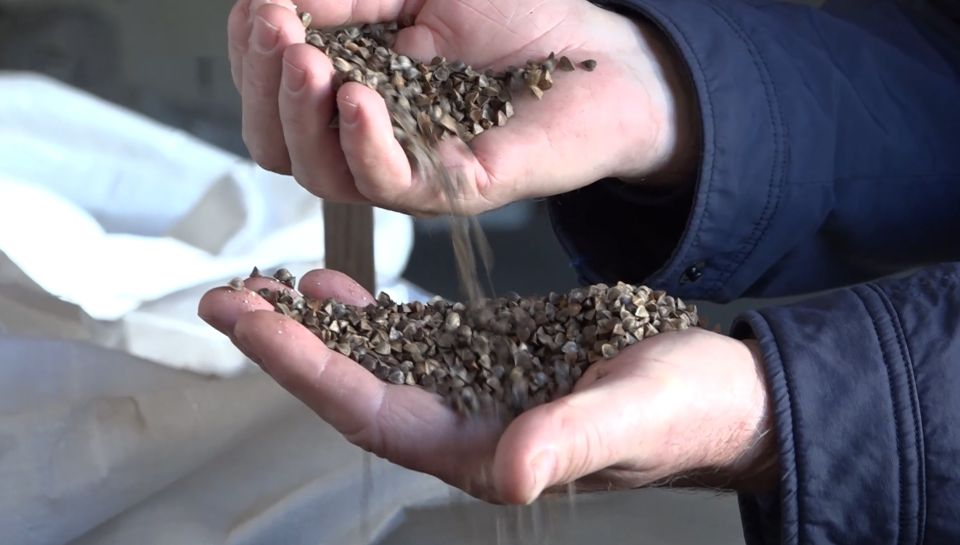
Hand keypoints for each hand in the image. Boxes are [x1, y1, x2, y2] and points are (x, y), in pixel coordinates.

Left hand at [199, 269, 776, 502]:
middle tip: (225, 299)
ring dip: (318, 328)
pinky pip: (413, 340)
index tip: (251, 323)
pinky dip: (371, 315)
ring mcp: (474, 395)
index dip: (306, 370)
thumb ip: (570, 441)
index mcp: (484, 452)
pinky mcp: (490, 362)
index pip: (371, 412)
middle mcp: (465, 429)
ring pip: (376, 364)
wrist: (718, 397)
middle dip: (287, 346)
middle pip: (355, 387)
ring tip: (267, 286)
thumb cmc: (686, 414)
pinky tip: (339, 287)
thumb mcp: (633, 417)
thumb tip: (511, 469)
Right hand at [227, 0, 694, 215]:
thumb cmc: (515, 16)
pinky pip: (388, 183)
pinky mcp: (453, 187)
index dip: (249, 56)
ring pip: (319, 173)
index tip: (261, 9)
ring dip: (299, 116)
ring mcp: (408, 169)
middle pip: (277, 143)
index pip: (269, 94)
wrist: (597, 52)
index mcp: (348, 91)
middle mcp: (367, 139)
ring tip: (308, 60)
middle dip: (263, 87)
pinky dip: (361, 143)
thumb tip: (277, 1)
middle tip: (278, 31)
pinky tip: (355, 97)